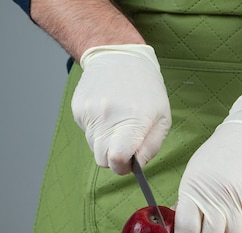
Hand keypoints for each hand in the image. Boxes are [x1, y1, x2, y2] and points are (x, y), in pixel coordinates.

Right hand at [71, 45, 170, 173]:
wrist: (119, 56)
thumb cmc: (146, 89)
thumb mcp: (162, 118)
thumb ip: (151, 147)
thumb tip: (136, 166)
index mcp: (132, 121)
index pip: (117, 160)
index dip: (123, 167)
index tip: (129, 163)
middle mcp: (108, 118)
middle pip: (102, 160)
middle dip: (114, 158)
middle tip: (125, 143)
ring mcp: (90, 113)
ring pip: (94, 147)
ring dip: (106, 142)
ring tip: (118, 121)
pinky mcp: (78, 109)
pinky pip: (87, 133)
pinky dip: (97, 129)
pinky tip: (107, 112)